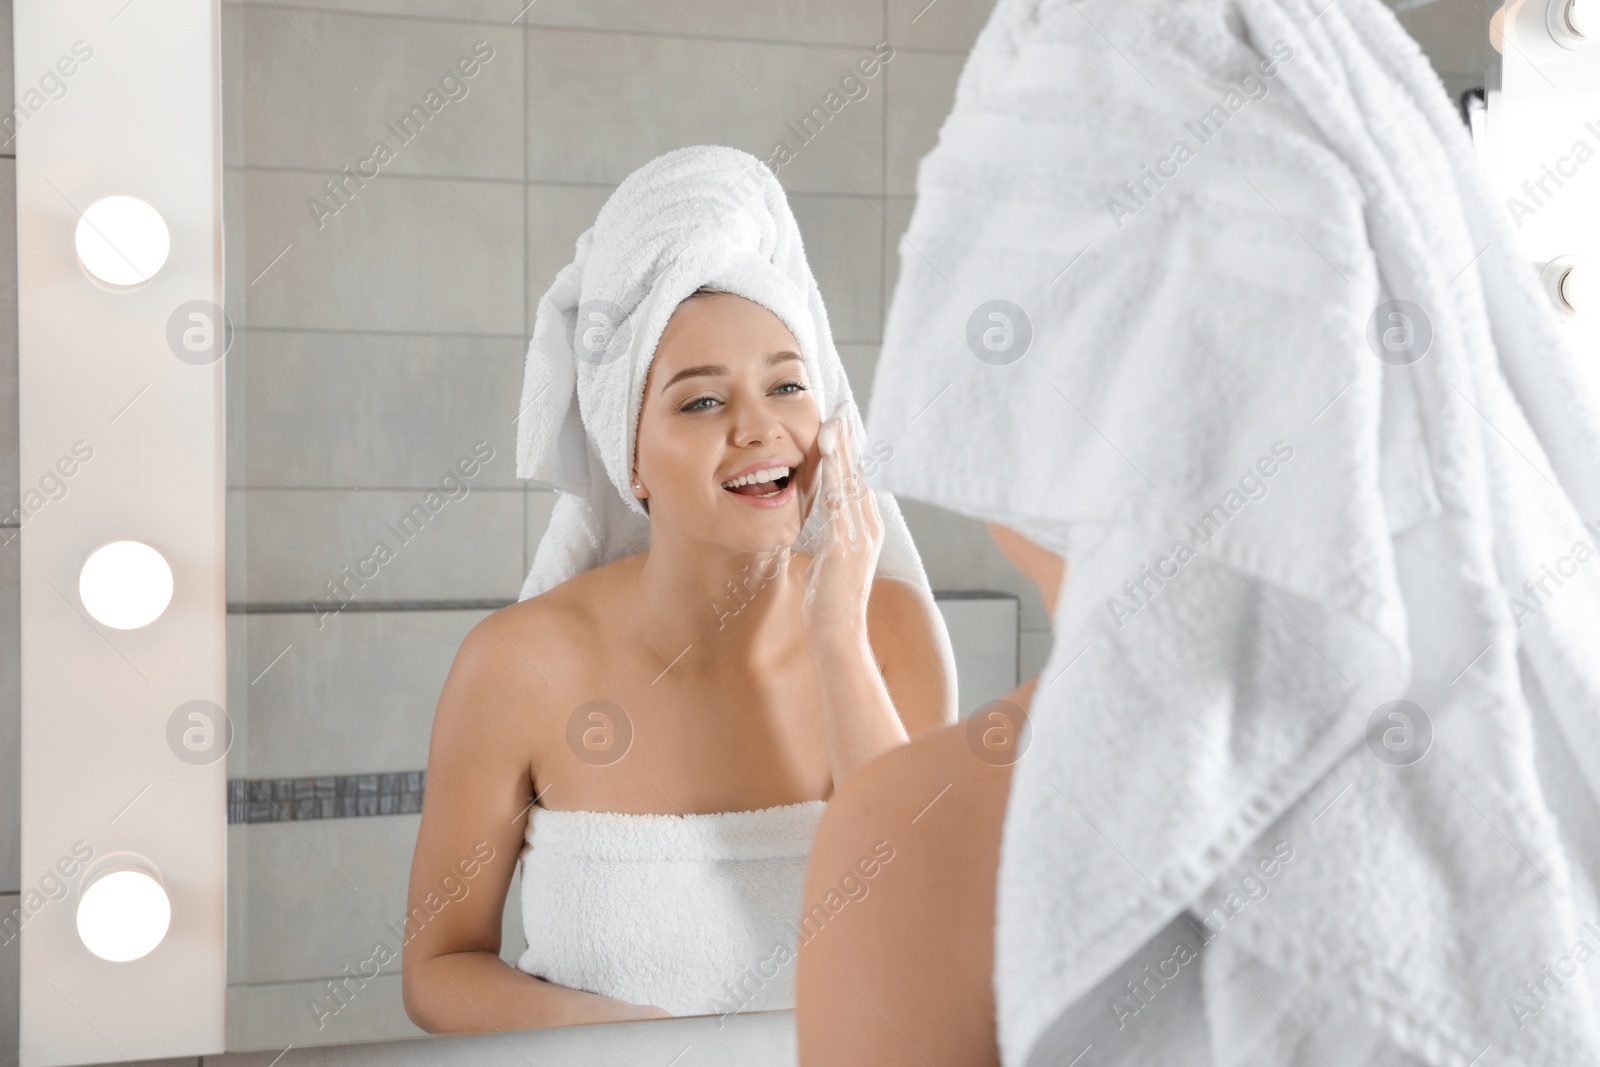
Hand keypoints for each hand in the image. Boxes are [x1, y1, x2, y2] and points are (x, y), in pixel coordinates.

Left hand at [800, 415, 882, 650]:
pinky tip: (828, 455)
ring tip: (836, 421)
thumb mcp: (827, 563)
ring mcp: (860, 537)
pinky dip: (835, 476)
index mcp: (865, 531)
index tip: (842, 427)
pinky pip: (841, 502)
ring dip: (843, 450)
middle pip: (860, 476)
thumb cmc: (828, 604)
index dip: (850, 454)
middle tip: (842, 410)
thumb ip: (828, 540)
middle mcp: (869, 529)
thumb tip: (819, 527)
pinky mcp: (847, 545)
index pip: (858, 483)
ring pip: (852, 483)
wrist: (838, 636)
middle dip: (850, 442)